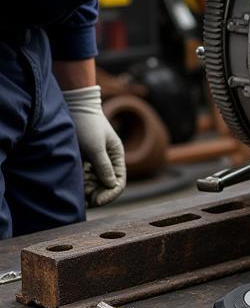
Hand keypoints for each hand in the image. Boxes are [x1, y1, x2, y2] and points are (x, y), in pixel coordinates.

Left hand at [62, 86, 126, 206]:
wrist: (74, 106)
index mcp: (117, 156)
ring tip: (77, 190)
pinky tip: (74, 182)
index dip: (109, 194)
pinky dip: (80, 182)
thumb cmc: (87, 125)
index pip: (118, 182)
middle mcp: (108, 160)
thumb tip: (112, 185)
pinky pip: (84, 176)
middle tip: (84, 200)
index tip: (96, 201)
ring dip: (87, 189)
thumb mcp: (96, 147)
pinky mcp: (84, 159)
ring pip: (94, 182)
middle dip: (96, 194)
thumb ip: (104, 167)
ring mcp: (96, 160)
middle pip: (106, 185)